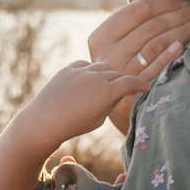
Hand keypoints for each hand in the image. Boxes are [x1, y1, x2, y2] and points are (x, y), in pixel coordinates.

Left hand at [18, 61, 154, 143]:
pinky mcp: (69, 68)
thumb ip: (112, 102)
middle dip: (123, 81)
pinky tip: (89, 80)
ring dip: (109, 74)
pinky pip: (86, 65)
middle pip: (118, 74)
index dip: (141, 85)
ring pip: (103, 66)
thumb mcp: (99, 119)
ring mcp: (82, 70)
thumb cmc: (74, 124)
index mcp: (107, 92)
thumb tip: (121, 91)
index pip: (131, 82)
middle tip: (125, 89)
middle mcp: (96, 77)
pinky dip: (91, 71)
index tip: (145, 88)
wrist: (44, 120)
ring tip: (107, 83)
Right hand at [88, 0, 189, 130]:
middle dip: (182, 16)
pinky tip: (185, 45)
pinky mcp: (130, 91)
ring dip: (184, 31)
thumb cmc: (126, 59)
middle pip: (151, 26)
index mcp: (102, 35)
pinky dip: (170, 54)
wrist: (114, 104)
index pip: (139, 10)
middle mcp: (106, 54)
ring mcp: (118, 73)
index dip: (167, 3)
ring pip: (155, 44)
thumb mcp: (127, 31)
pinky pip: (154, 68)